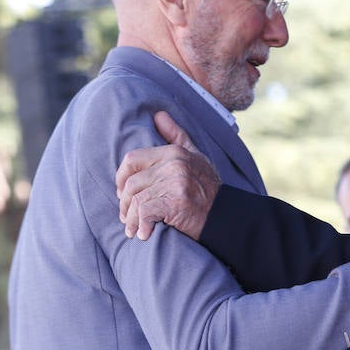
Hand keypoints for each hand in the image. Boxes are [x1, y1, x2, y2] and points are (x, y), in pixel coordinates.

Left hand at [115, 111, 219, 240]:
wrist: (227, 217)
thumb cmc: (208, 188)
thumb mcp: (195, 157)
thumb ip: (176, 135)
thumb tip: (158, 115)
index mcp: (174, 152)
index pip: (132, 160)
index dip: (122, 177)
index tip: (123, 192)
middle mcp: (174, 165)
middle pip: (132, 183)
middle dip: (125, 202)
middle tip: (126, 216)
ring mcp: (175, 183)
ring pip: (136, 200)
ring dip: (131, 219)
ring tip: (133, 228)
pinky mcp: (175, 203)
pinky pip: (145, 212)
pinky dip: (141, 226)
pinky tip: (143, 234)